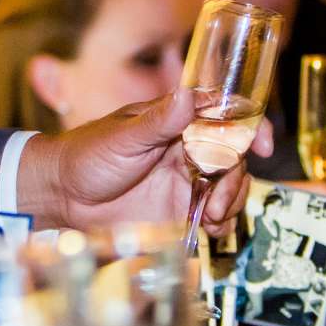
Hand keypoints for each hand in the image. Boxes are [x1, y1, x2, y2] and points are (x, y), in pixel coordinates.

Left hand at [14, 90, 260, 238]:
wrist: (62, 197)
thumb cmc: (86, 155)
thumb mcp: (122, 137)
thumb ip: (158, 121)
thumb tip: (188, 96)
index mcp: (177, 121)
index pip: (225, 116)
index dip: (250, 127)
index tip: (263, 145)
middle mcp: (188, 149)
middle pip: (235, 157)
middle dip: (237, 179)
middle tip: (218, 201)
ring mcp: (186, 180)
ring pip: (230, 187)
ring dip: (231, 202)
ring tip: (213, 218)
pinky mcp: (180, 209)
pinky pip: (214, 215)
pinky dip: (221, 222)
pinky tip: (211, 229)